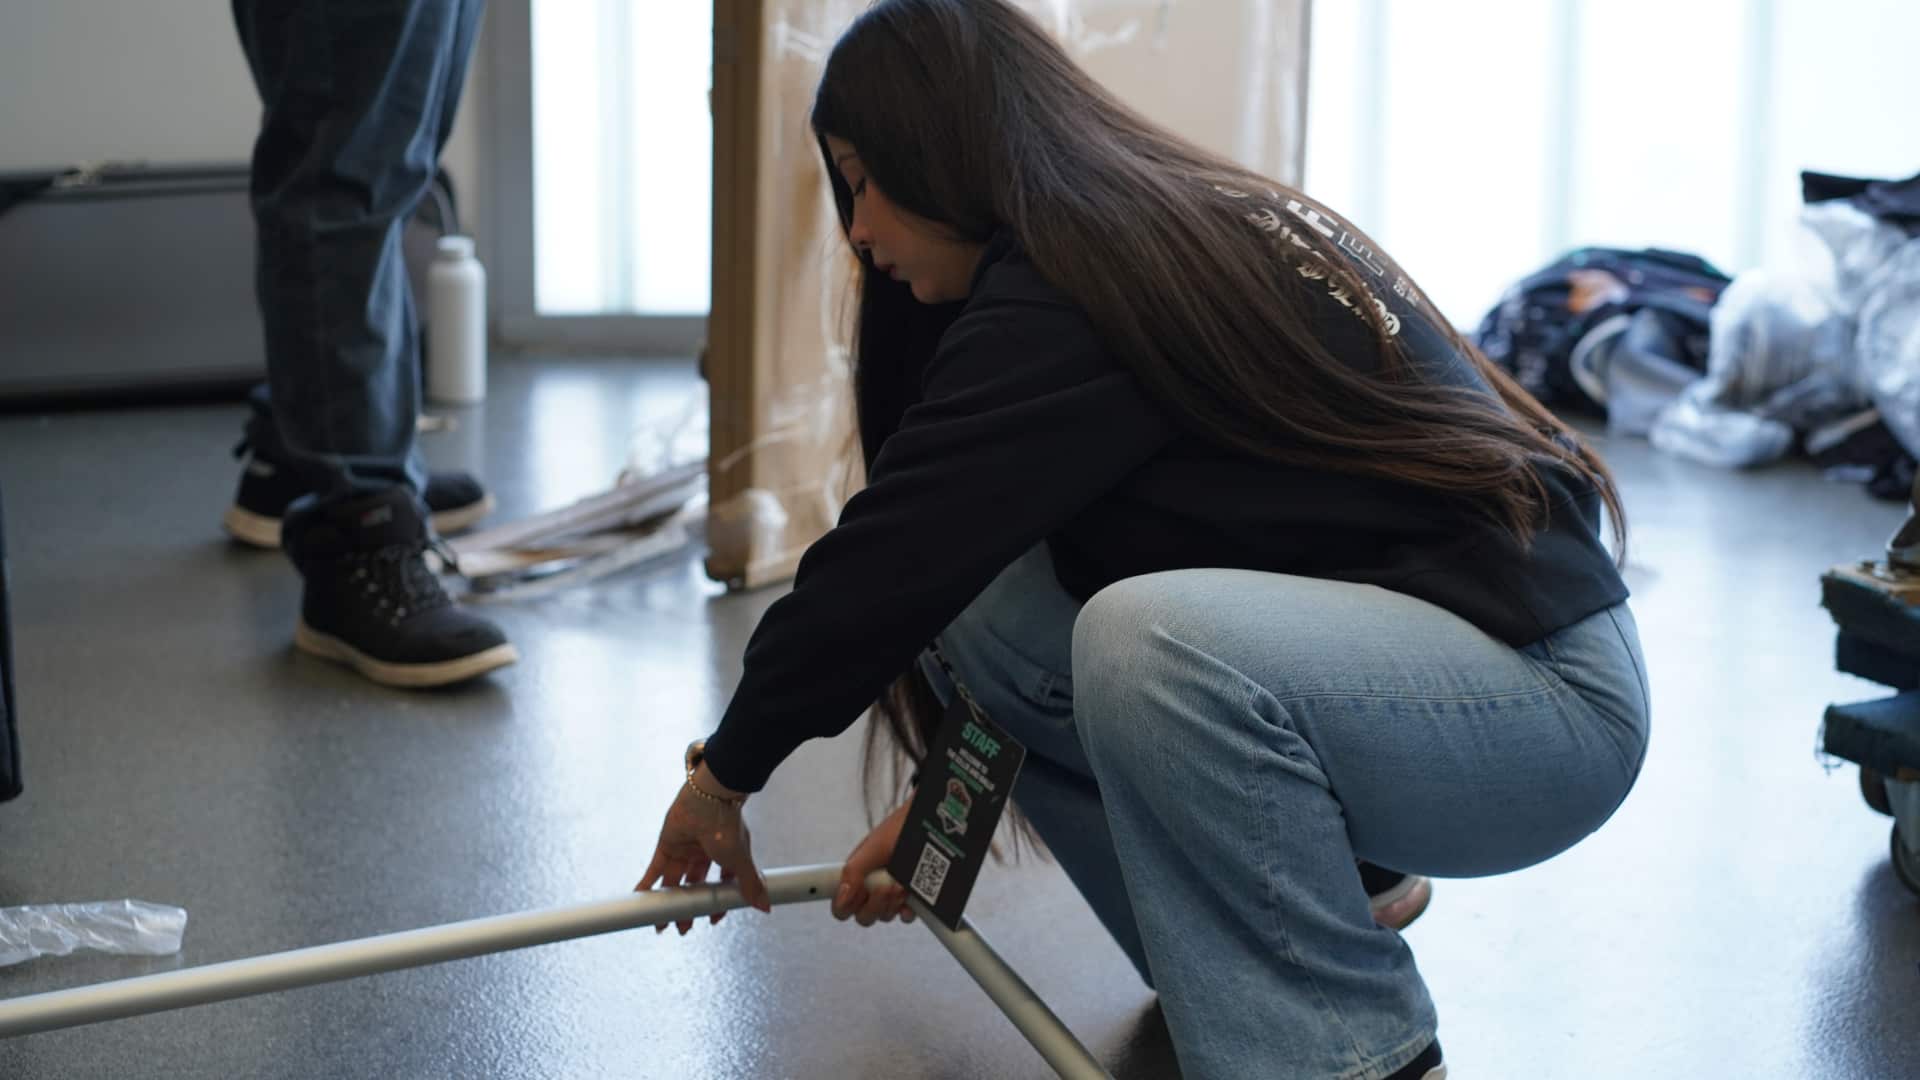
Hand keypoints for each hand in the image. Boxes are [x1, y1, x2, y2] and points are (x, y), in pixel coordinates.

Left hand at [635, 764, 769, 934]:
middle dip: (689, 908)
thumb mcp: (740, 861)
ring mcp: (684, 849)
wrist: (708, 799)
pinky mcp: (666, 845)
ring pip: (674, 883)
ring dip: (668, 903)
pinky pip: (655, 869)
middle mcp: (704, 854)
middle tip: (683, 928)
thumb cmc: (727, 826)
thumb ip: (749, 884)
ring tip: (660, 925)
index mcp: (726, 856)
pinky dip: (647, 885)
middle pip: (694, 887)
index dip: (716, 902)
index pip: (721, 884)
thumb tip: (766, 906)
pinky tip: (641, 900)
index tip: (712, 918)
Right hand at [831, 802, 915, 926]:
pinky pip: (905, 917)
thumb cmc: (900, 829)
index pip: (842, 906)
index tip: (859, 893)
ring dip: (892, 902)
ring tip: (902, 883)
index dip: (846, 907)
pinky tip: (910, 901)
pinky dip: (907, 912)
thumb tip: (840, 899)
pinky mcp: (913, 899)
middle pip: (864, 916)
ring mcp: (893, 894)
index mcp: (856, 876)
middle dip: (875, 903)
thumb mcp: (873, 847)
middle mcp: (872, 888)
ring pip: (884, 917)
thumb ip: (852, 872)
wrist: (934, 825)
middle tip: (886, 885)